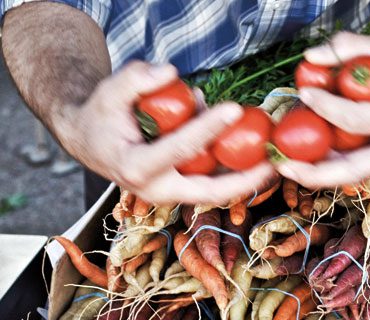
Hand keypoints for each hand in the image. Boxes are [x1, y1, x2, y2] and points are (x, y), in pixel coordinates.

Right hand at [54, 61, 275, 203]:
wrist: (91, 141)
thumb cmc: (101, 115)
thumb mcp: (109, 90)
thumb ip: (136, 78)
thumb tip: (172, 73)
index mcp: (135, 168)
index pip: (179, 150)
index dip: (207, 129)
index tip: (234, 108)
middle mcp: (156, 189)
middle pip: (209, 192)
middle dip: (245, 180)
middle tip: (275, 162)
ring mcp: (171, 193)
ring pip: (216, 192)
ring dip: (247, 178)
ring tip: (275, 158)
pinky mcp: (182, 188)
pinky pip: (213, 182)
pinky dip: (235, 170)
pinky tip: (258, 154)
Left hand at [276, 32, 369, 187]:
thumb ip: (353, 48)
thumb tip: (311, 58)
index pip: (359, 120)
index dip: (327, 107)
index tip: (304, 93)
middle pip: (353, 172)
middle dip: (314, 174)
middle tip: (282, 166)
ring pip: (354, 175)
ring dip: (320, 173)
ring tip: (288, 163)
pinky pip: (361, 166)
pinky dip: (334, 162)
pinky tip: (311, 152)